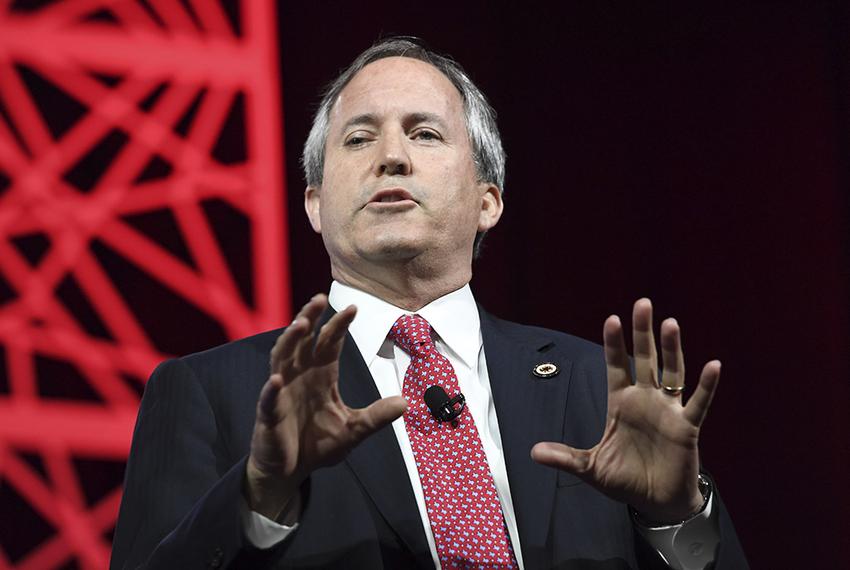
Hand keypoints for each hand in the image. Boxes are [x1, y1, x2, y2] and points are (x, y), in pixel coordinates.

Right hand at [245, 294, 407, 519]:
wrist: (290, 472)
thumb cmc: (317, 445)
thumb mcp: (354, 430)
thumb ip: (376, 416)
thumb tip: (405, 402)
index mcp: (321, 375)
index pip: (330, 343)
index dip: (339, 325)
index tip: (354, 308)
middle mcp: (300, 376)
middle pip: (303, 340)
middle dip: (310, 318)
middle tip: (320, 299)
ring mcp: (282, 393)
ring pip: (282, 358)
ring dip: (290, 341)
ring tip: (301, 325)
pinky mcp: (269, 414)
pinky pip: (269, 399)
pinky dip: (272, 389)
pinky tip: (277, 380)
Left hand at [530, 298, 719, 522]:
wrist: (655, 503)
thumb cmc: (624, 480)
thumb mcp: (590, 468)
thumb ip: (565, 457)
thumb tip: (532, 452)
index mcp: (620, 403)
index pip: (616, 366)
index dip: (614, 344)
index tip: (611, 319)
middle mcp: (645, 400)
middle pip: (645, 359)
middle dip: (642, 332)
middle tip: (643, 303)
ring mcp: (667, 411)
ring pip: (671, 373)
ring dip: (672, 349)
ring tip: (670, 323)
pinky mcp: (686, 427)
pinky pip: (698, 403)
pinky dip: (707, 385)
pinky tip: (713, 365)